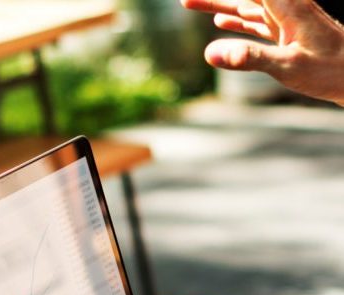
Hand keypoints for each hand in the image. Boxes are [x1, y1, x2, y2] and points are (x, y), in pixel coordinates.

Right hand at [180, 0, 343, 104]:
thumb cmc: (327, 70)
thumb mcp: (286, 66)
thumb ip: (248, 59)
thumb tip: (209, 53)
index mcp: (287, 5)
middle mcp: (285, 6)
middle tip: (185, 0)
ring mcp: (284, 19)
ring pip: (245, 6)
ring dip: (218, 4)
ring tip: (191, 4)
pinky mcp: (285, 33)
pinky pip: (254, 21)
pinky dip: (235, 18)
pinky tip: (221, 19)